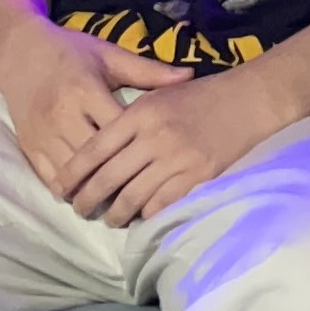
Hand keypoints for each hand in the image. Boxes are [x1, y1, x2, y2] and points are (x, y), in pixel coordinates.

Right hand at [0, 21, 194, 198]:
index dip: (138, 147)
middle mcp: (62, 114)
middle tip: (144, 192)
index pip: (117, 128)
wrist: (20, 52)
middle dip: (118, 177)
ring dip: (94, 190)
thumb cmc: (71, 51)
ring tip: (119, 202)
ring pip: (71, 174)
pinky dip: (70, 190)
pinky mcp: (29, 146)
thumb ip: (147, 70)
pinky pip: (50, 178)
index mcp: (85, 89)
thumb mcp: (109, 55)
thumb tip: (190, 76)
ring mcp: (43, 134)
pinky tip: (89, 194)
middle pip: (94, 158)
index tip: (161, 161)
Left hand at [59, 61, 295, 224]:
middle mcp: (154, 136)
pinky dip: (147, 214)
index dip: (75, 172)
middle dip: (88, 199)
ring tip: (109, 218)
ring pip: (132, 196)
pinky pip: (162, 203)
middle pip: (109, 177)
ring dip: (116, 213)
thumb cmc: (200, 95)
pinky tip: (141, 216)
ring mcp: (176, 158)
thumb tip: (98, 145)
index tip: (62, 188)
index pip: (96, 149)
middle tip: (80, 209)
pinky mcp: (197, 175)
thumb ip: (129, 116)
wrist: (247, 98)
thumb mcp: (159, 92)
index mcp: (141, 113)